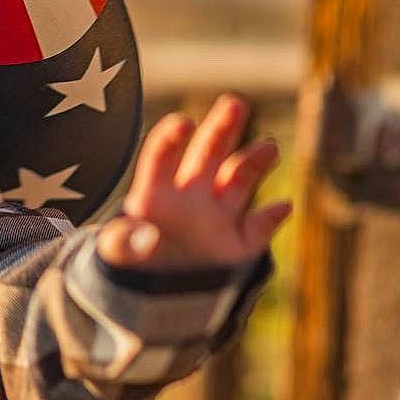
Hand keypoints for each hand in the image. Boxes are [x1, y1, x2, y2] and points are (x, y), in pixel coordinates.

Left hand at [97, 94, 290, 270]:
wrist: (151, 297)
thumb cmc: (129, 267)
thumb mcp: (117, 255)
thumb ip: (124, 244)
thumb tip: (144, 238)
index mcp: (155, 194)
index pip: (162, 158)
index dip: (171, 140)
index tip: (182, 123)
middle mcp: (190, 197)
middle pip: (208, 155)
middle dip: (221, 129)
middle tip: (234, 103)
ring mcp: (216, 218)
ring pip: (239, 181)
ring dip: (254, 163)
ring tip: (269, 146)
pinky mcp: (237, 245)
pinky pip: (258, 228)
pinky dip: (271, 217)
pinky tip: (282, 206)